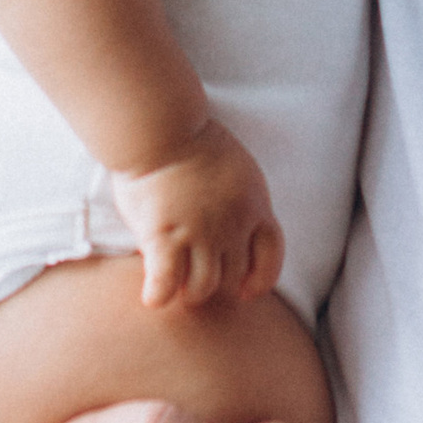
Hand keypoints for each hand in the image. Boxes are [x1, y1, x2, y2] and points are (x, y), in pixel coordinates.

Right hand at [112, 118, 283, 308]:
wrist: (161, 126)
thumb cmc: (191, 139)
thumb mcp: (237, 169)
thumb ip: (240, 200)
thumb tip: (236, 226)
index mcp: (254, 205)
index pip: (271, 256)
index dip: (261, 279)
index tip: (247, 290)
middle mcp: (232, 225)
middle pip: (234, 277)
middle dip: (219, 285)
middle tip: (198, 281)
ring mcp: (199, 234)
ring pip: (202, 287)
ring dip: (190, 293)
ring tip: (175, 287)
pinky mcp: (164, 238)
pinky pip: (165, 284)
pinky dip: (158, 296)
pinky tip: (151, 297)